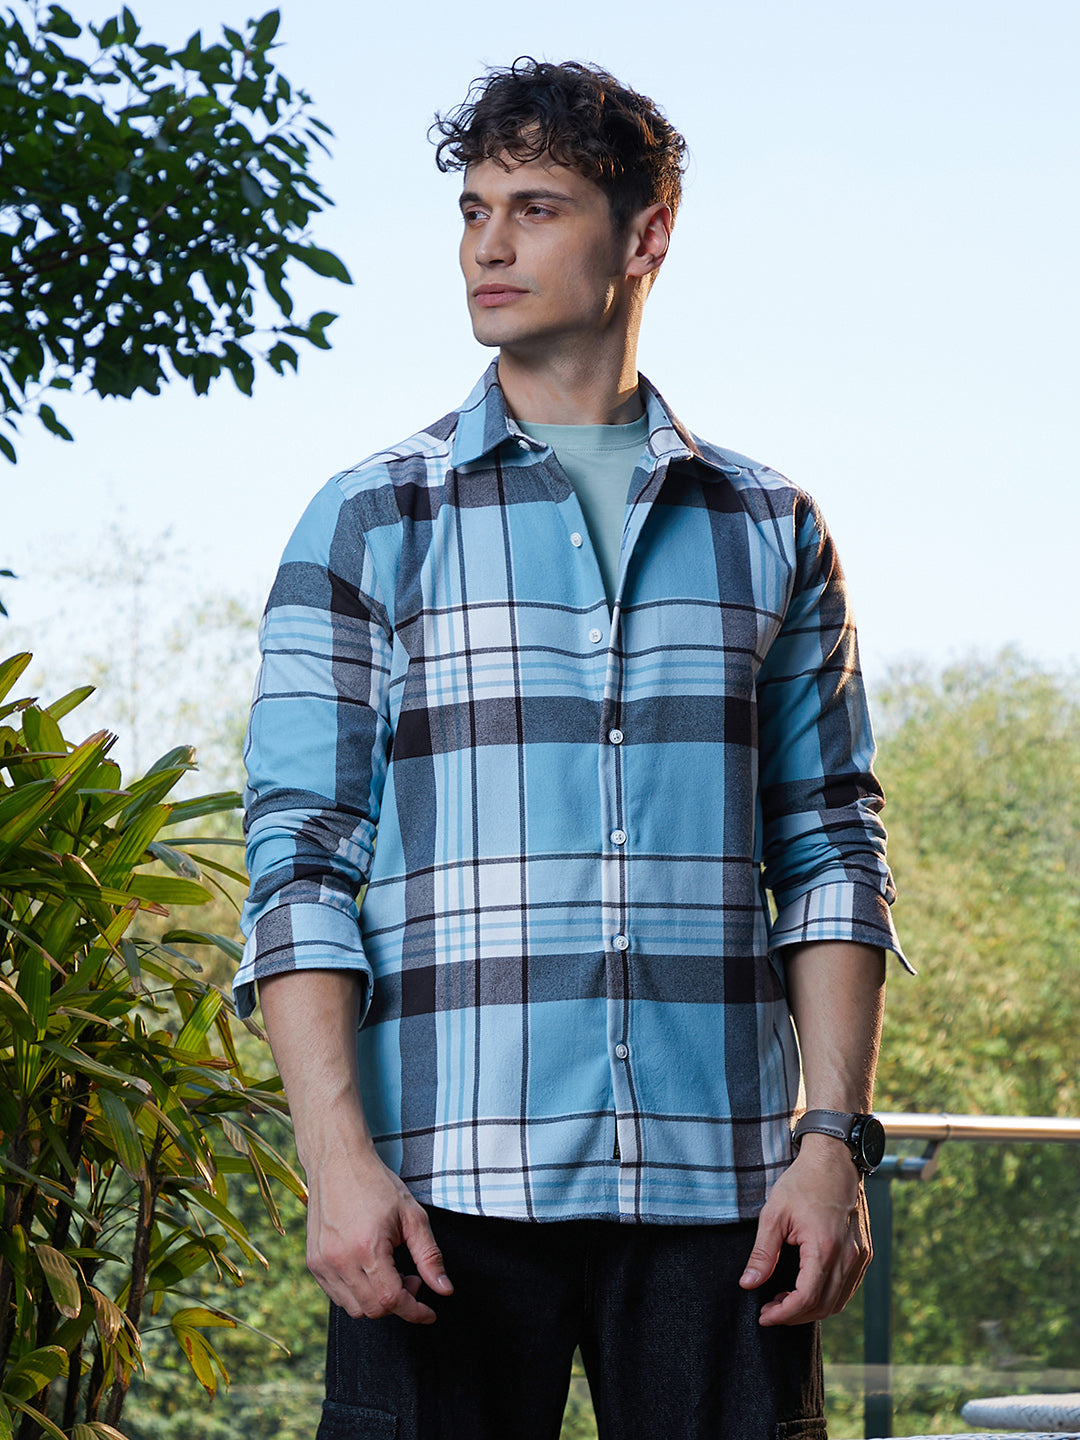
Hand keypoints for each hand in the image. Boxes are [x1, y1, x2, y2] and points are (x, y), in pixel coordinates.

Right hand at [305, 1145, 453, 1324]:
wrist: (337, 1162)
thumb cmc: (377, 1184)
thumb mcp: (412, 1215)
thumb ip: (430, 1256)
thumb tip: (445, 1290)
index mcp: (367, 1248)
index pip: (391, 1300)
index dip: (414, 1311)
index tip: (429, 1312)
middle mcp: (339, 1260)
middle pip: (374, 1310)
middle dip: (399, 1302)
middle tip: (411, 1277)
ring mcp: (322, 1263)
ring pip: (354, 1308)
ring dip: (377, 1300)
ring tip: (390, 1270)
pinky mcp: (313, 1263)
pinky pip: (338, 1296)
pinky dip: (358, 1293)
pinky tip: (370, 1269)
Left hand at [738, 1138, 870, 1325]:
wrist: (835, 1160)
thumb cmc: (802, 1182)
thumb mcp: (774, 1214)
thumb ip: (762, 1253)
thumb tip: (748, 1284)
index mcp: (824, 1247)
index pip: (806, 1298)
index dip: (784, 1313)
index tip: (764, 1316)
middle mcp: (848, 1257)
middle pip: (823, 1306)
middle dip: (794, 1315)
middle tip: (770, 1309)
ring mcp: (860, 1256)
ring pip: (838, 1301)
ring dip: (811, 1309)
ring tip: (785, 1301)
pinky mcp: (864, 1253)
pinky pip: (848, 1288)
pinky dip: (828, 1297)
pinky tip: (808, 1289)